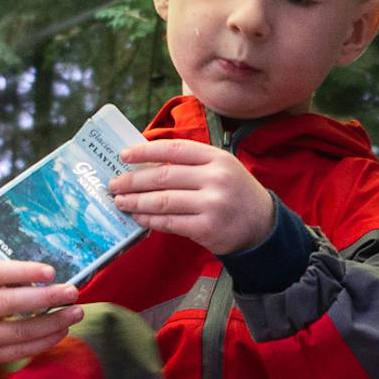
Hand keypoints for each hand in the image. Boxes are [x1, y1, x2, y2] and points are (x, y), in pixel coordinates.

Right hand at [0, 261, 82, 371]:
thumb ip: (7, 280)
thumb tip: (51, 279)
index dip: (24, 272)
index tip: (51, 272)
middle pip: (10, 302)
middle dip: (46, 297)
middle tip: (71, 292)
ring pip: (20, 330)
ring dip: (53, 322)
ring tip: (75, 312)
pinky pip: (23, 350)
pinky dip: (46, 340)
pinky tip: (62, 330)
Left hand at [108, 138, 274, 254]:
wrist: (264, 226)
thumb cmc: (236, 194)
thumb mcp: (221, 168)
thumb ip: (191, 164)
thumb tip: (145, 163)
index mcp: (217, 158)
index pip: (174, 150)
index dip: (145, 151)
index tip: (123, 156)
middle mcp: (216, 178)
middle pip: (163, 177)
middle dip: (132, 181)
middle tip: (113, 185)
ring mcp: (212, 204)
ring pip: (163, 200)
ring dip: (136, 202)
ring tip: (120, 202)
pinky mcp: (208, 228)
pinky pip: (171, 222)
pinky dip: (151, 220)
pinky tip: (139, 218)